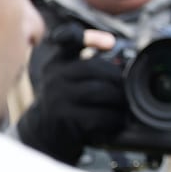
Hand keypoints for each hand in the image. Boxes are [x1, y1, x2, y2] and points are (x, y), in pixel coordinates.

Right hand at [15, 27, 126, 162]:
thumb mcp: (68, 78)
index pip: (70, 41)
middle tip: (127, 88)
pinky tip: (117, 121)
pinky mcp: (65, 119)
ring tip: (124, 105)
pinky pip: (99, 115)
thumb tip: (120, 58)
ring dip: (119, 99)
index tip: (111, 42)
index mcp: (57, 64)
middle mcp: (54, 78)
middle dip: (116, 78)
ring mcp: (57, 98)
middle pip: (94, 68)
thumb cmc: (65, 103)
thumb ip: (86, 63)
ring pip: (99, 91)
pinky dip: (114, 118)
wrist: (43, 134)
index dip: (90, 38)